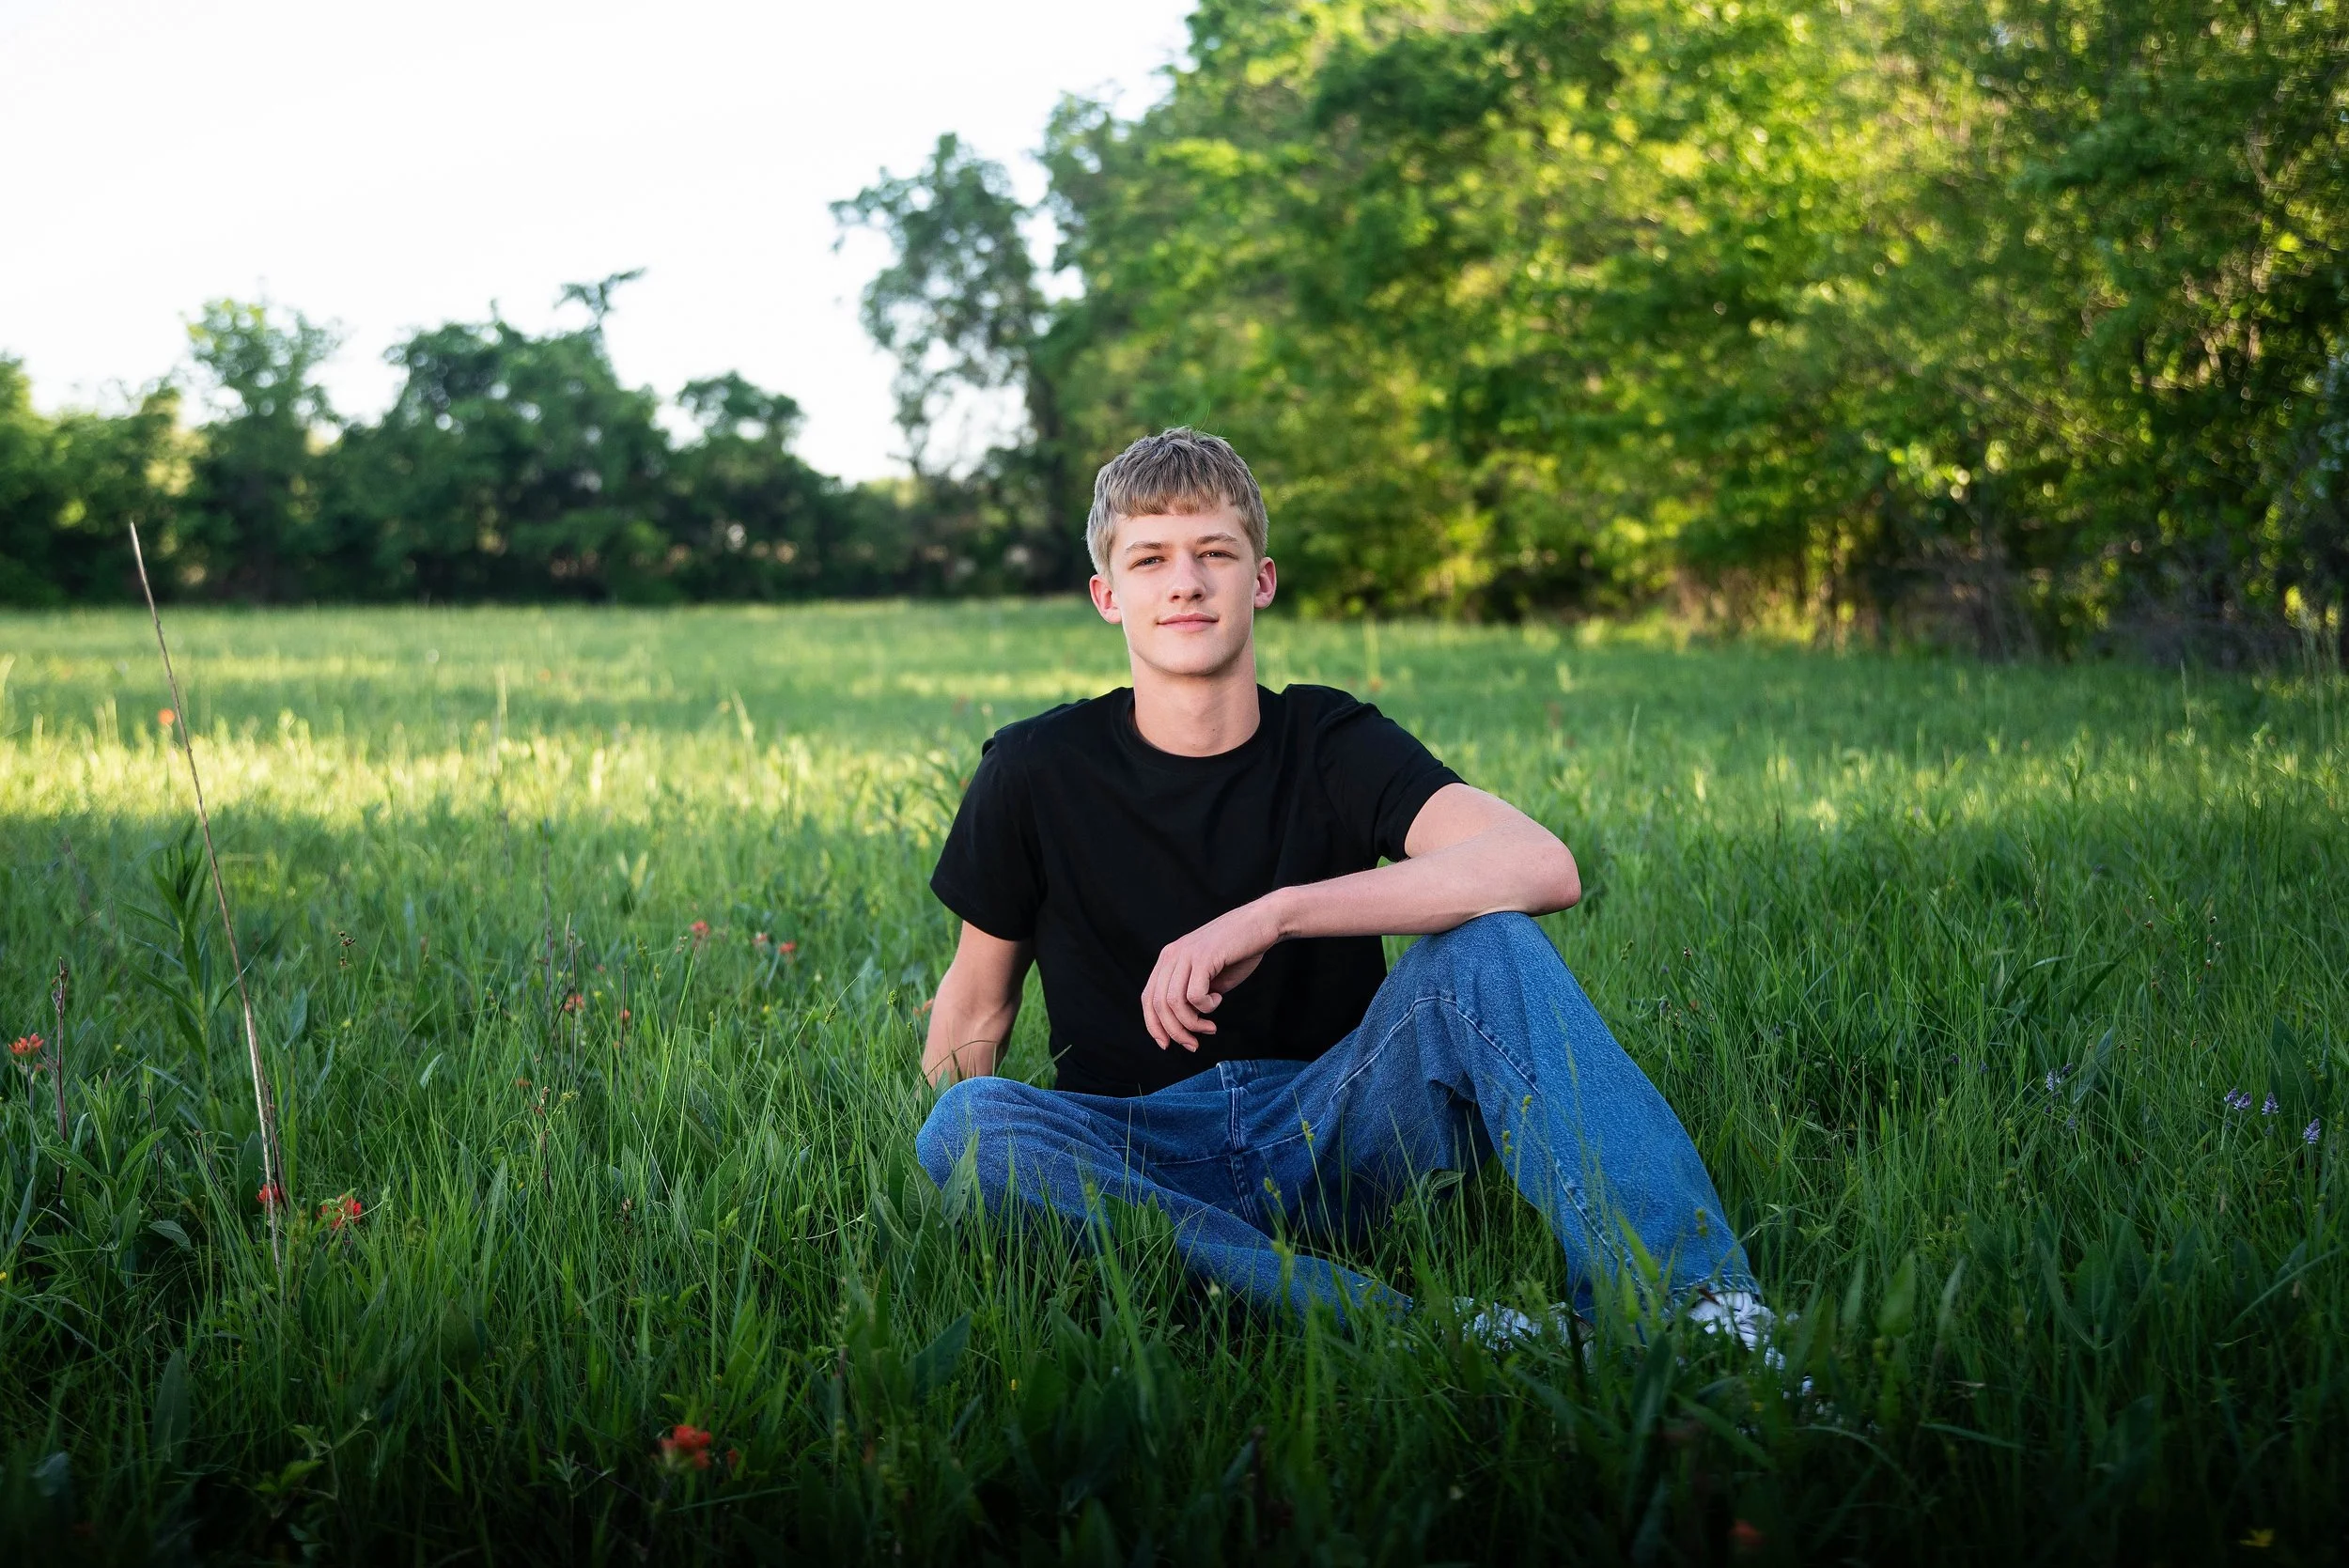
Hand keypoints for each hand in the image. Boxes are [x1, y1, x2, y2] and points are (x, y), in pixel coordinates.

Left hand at [1141, 896, 1283, 1051]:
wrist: (1262, 923)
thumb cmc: (1238, 952)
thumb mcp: (1208, 977)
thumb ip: (1192, 996)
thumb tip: (1183, 1024)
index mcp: (1169, 959)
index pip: (1148, 998)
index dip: (1154, 1025)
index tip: (1168, 1044)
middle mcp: (1172, 955)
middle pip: (1158, 1004)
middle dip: (1175, 1031)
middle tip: (1194, 1044)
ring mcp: (1186, 954)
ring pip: (1173, 1003)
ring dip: (1191, 1023)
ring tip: (1209, 1026)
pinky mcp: (1203, 957)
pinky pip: (1194, 995)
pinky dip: (1206, 1006)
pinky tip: (1219, 998)